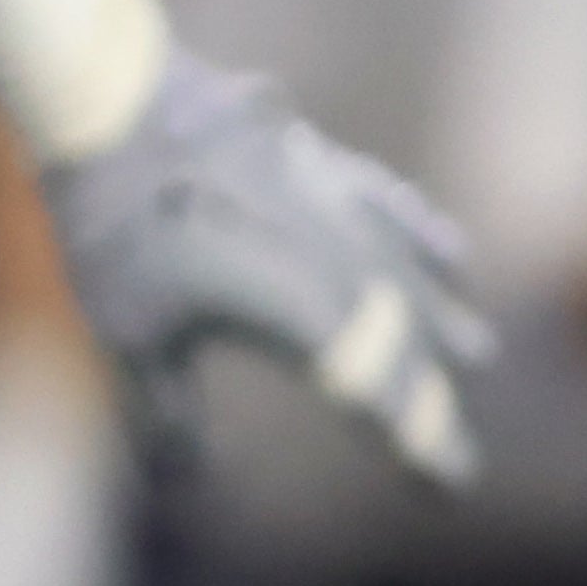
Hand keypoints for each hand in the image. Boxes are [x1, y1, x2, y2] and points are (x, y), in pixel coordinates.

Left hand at [43, 54, 494, 489]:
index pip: (379, 395)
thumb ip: (167, 413)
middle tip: (450, 443)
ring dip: (439, 310)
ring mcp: (332, 202)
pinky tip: (444, 239)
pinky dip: (417, 228)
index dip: (420, 443)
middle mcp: (340, 262)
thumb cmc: (116, 226)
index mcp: (309, 317)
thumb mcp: (130, 336)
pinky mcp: (313, 156)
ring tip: (475, 345)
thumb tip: (184, 479)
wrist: (111, 100)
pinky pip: (385, 202)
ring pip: (407, 267)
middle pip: (403, 337)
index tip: (450, 485)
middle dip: (431, 393)